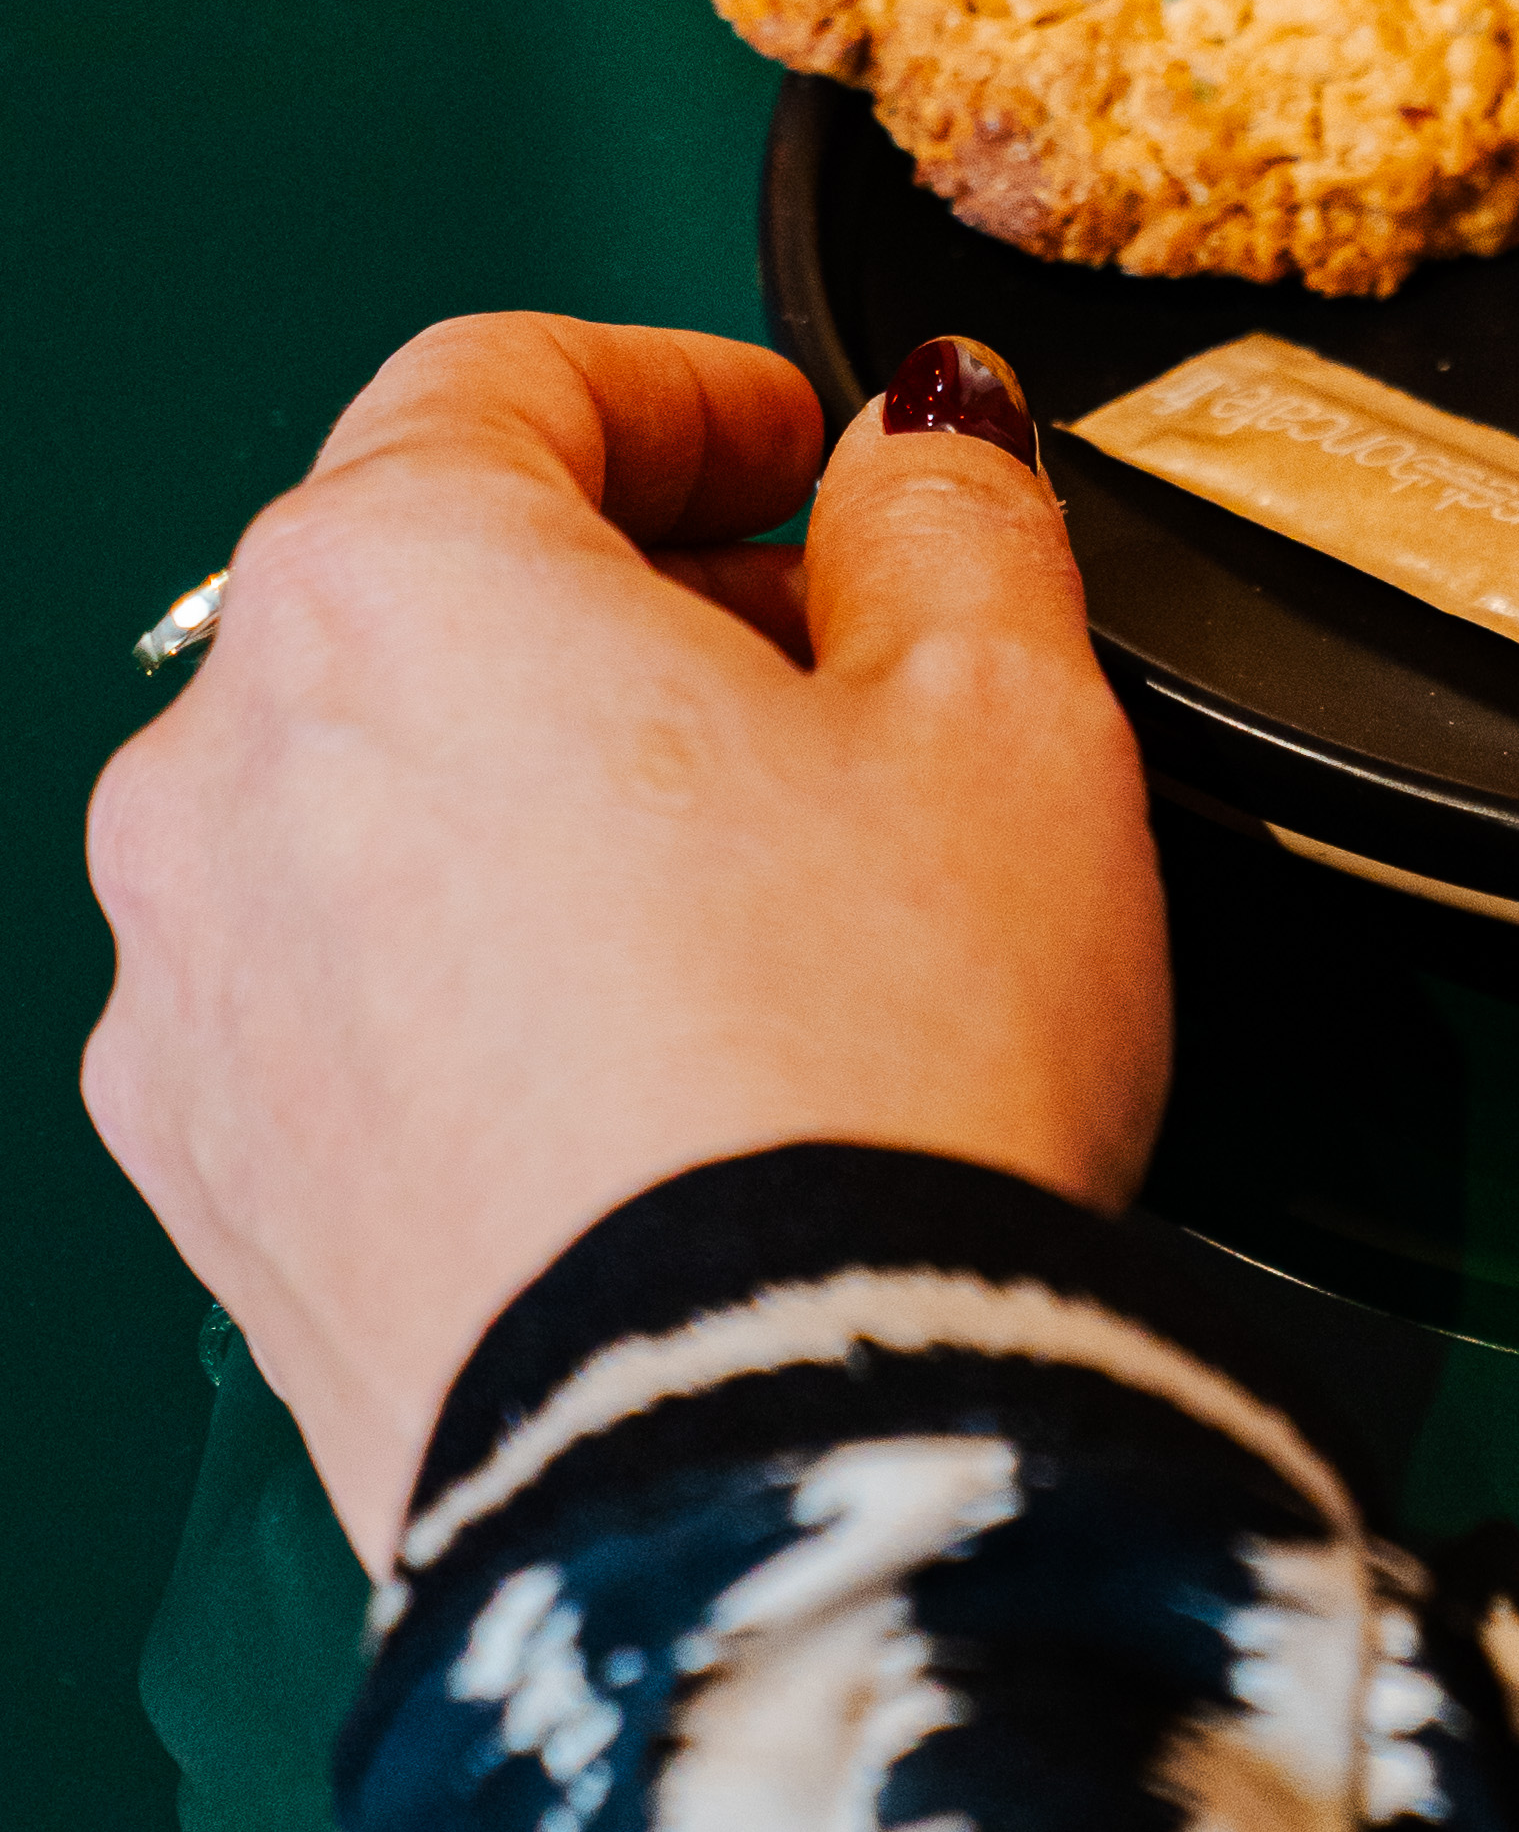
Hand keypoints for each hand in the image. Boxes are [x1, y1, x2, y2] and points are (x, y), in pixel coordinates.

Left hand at [87, 315, 1167, 1564]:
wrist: (762, 1453)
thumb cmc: (871, 1067)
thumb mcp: (1010, 709)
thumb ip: (953, 515)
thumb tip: (923, 446)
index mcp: (393, 586)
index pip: (505, 379)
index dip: (684, 389)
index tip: (795, 443)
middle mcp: (225, 770)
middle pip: (425, 594)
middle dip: (630, 604)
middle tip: (832, 672)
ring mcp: (194, 998)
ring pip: (372, 804)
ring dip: (545, 791)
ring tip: (764, 889)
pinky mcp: (219, 1193)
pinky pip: (344, 1002)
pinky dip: (479, 974)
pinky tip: (664, 1049)